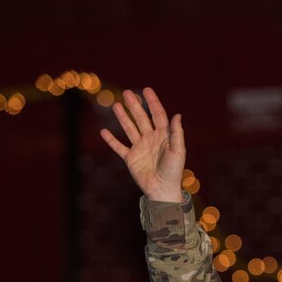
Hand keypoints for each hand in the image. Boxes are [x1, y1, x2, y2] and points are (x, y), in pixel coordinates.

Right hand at [99, 87, 184, 202]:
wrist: (162, 191)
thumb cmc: (173, 172)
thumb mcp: (178, 151)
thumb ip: (177, 134)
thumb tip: (177, 115)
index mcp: (163, 136)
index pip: (157, 115)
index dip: (153, 102)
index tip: (147, 90)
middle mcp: (151, 139)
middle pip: (141, 118)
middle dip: (135, 105)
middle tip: (127, 93)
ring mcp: (140, 148)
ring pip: (129, 129)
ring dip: (123, 117)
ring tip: (116, 105)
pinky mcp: (131, 159)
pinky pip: (119, 147)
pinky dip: (111, 140)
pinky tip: (103, 131)